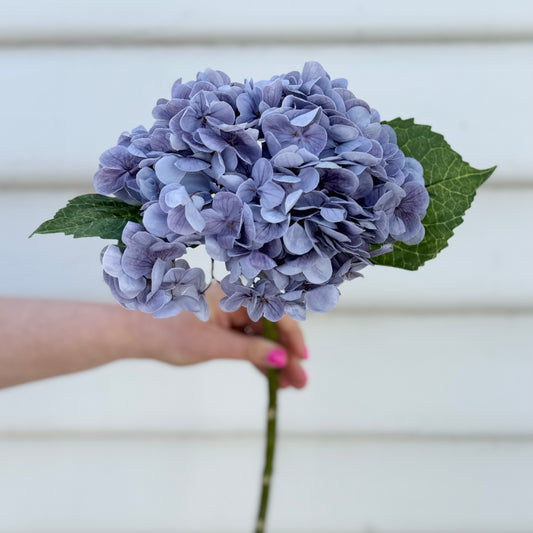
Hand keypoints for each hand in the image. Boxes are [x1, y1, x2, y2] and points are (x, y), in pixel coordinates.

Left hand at [132, 282, 307, 388]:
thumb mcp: (214, 346)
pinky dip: (255, 357)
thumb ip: (250, 351)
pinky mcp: (220, 325)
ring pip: (259, 337)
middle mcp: (235, 300)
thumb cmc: (170, 333)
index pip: (275, 314)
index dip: (293, 338)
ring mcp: (228, 313)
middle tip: (300, 382)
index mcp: (235, 295)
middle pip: (270, 328)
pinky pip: (245, 340)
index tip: (303, 361)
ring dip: (273, 360)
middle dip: (285, 355)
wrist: (135, 333)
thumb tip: (281, 359)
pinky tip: (268, 375)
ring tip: (288, 385)